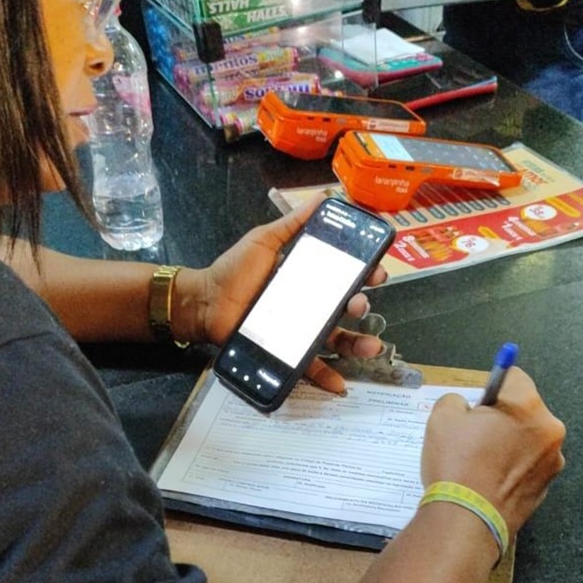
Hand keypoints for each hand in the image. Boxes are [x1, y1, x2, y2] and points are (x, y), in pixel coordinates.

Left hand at [177, 194, 387, 393]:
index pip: (344, 276)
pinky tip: (340, 385)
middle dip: (362, 307)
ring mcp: (299, 329)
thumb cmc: (234, 270)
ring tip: (371, 346)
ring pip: (336, 338)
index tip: (377, 272)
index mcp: (307, 276)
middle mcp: (308, 304)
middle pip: (345, 308)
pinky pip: (310, 366)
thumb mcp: (265, 241)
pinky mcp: (286, 351)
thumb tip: (323, 198)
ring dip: (358, 344)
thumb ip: (292, 223)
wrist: (205, 301)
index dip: (364, 275)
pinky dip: (327, 376)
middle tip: (361, 304)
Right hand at [421, 367, 565, 536]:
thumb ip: (456, 399)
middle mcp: (548, 430)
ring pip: (527, 436)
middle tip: (473, 430)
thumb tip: (466, 407)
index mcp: (526, 406)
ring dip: (508, 439)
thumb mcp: (442, 416)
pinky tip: (488, 476)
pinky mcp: (547, 486)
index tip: (477, 402)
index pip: (514, 376)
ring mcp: (552, 461)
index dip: (491, 385)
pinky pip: (527, 462)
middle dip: (501, 414)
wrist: (466, 519)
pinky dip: (511, 464)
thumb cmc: (456, 462)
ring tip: (479, 457)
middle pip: (524, 407)